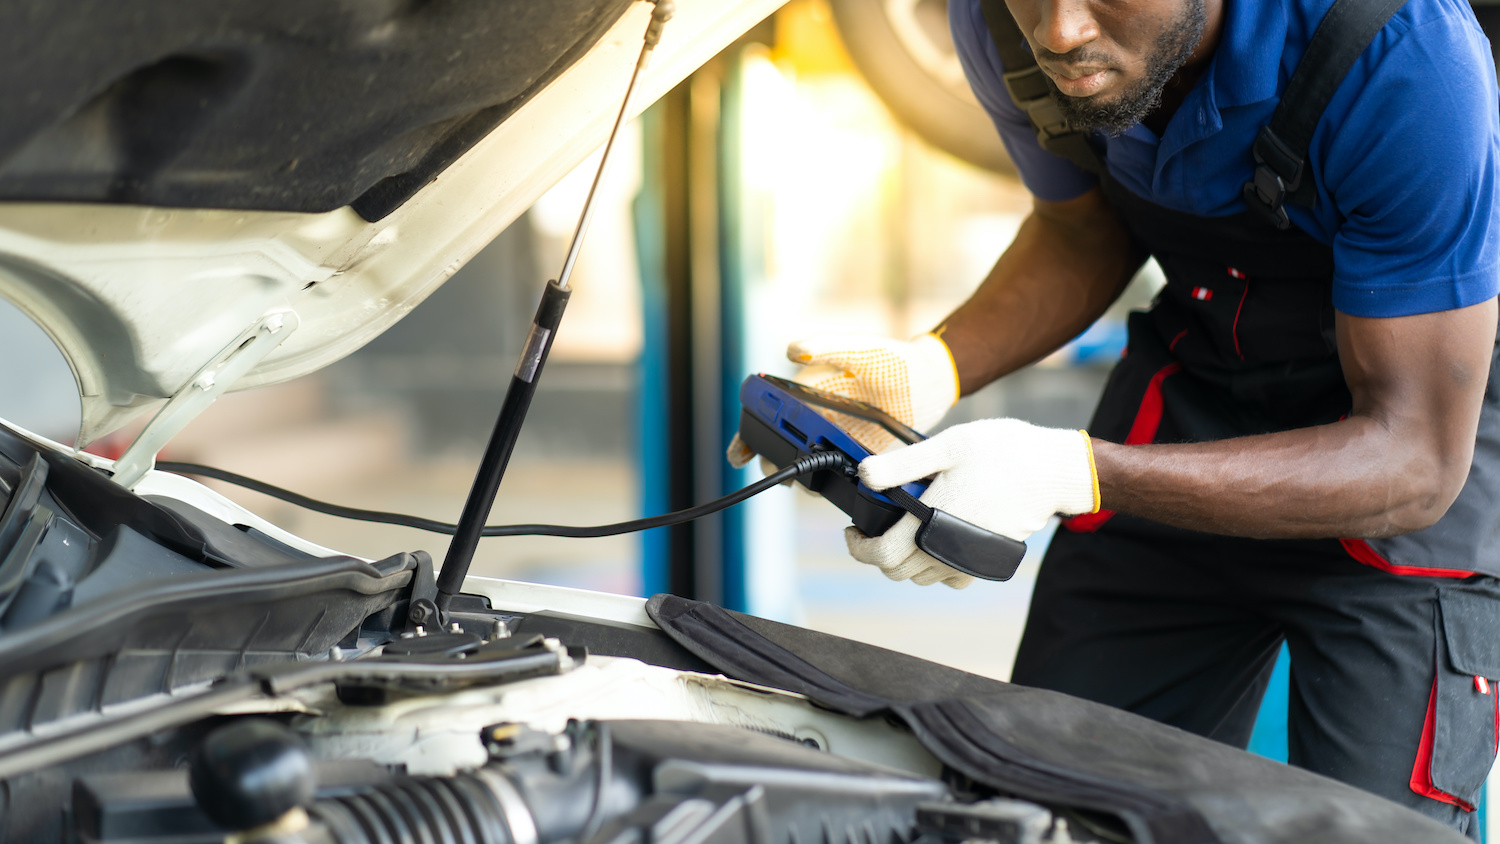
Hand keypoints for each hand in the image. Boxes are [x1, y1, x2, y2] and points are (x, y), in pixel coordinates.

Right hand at [726, 332, 960, 469]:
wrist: (931, 381)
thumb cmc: (893, 357)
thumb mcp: (860, 348)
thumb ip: (828, 346)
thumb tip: (792, 349)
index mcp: (808, 389)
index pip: (769, 411)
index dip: (748, 432)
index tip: (738, 452)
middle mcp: (816, 415)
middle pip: (781, 443)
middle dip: (772, 460)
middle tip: (778, 471)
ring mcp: (835, 436)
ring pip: (805, 462)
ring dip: (799, 475)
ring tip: (804, 481)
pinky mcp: (855, 454)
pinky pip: (833, 472)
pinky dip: (826, 481)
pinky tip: (828, 486)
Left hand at [846, 418, 1098, 588]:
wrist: (1052, 470)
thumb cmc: (1003, 453)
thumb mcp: (948, 446)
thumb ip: (902, 464)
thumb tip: (865, 474)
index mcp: (931, 520)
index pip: (880, 554)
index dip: (857, 546)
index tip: (852, 531)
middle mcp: (947, 548)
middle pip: (896, 571)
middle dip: (877, 552)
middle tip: (874, 527)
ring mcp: (968, 559)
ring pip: (921, 577)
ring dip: (905, 560)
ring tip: (904, 529)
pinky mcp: (986, 561)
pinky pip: (951, 578)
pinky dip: (936, 567)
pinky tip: (935, 539)